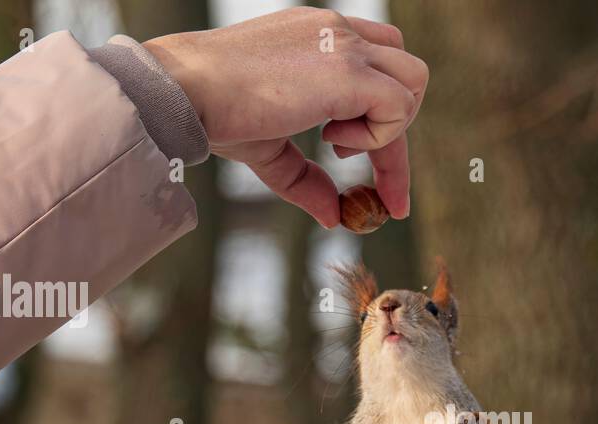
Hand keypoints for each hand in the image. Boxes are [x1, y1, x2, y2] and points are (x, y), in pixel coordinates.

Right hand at [143, 7, 427, 227]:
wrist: (184, 91)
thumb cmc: (214, 113)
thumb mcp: (270, 149)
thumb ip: (306, 180)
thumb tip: (335, 217)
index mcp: (318, 36)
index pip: (377, 70)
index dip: (386, 125)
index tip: (383, 184)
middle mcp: (336, 31)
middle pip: (403, 73)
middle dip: (395, 130)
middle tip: (366, 177)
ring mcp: (343, 44)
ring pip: (413, 82)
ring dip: (389, 128)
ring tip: (336, 147)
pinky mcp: (346, 70)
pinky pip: (397, 106)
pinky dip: (378, 137)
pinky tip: (332, 144)